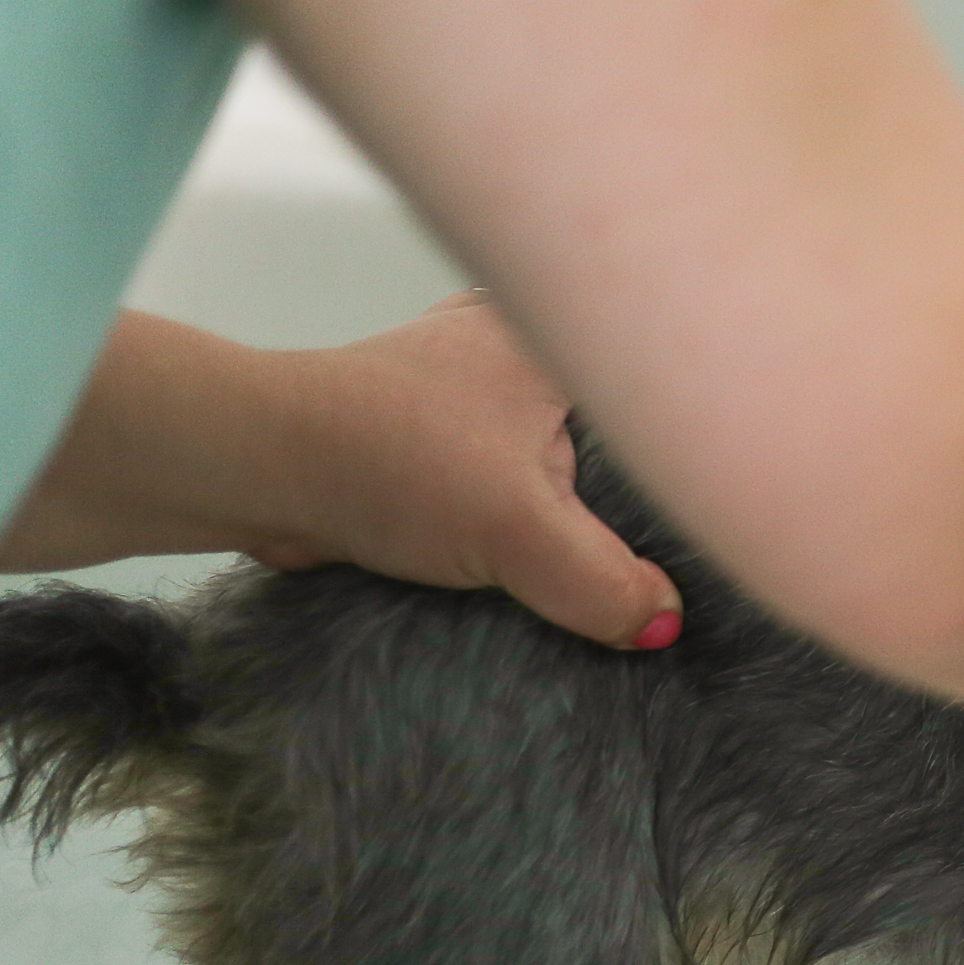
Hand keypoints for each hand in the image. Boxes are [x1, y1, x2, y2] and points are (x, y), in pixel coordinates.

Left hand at [0, 296, 681, 650]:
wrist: (254, 466)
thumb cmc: (390, 463)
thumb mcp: (521, 531)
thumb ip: (604, 582)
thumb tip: (661, 626)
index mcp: (555, 338)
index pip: (656, 396)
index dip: (688, 468)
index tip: (709, 532)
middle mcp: (515, 346)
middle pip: (611, 434)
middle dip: (632, 502)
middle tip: (665, 570)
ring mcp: (466, 386)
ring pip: (555, 457)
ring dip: (570, 515)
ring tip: (607, 576)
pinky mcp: (426, 432)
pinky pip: (504, 476)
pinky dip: (520, 519)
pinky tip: (536, 565)